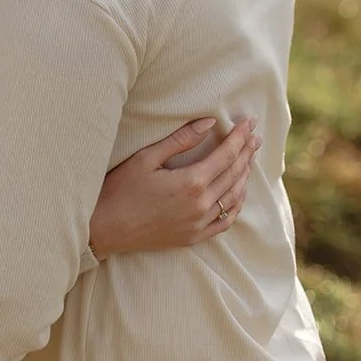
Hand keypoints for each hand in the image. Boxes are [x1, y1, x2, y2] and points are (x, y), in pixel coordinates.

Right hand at [88, 117, 260, 257]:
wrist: (104, 228)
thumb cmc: (121, 188)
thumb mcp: (147, 157)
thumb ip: (181, 140)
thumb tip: (210, 122)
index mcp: (191, 182)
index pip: (226, 155)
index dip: (240, 137)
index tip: (250, 122)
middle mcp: (200, 205)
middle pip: (234, 174)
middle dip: (247, 153)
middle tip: (256, 136)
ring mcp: (198, 224)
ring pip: (234, 197)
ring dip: (245, 175)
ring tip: (250, 159)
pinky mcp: (193, 237)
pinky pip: (225, 221)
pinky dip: (236, 204)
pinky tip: (239, 192)